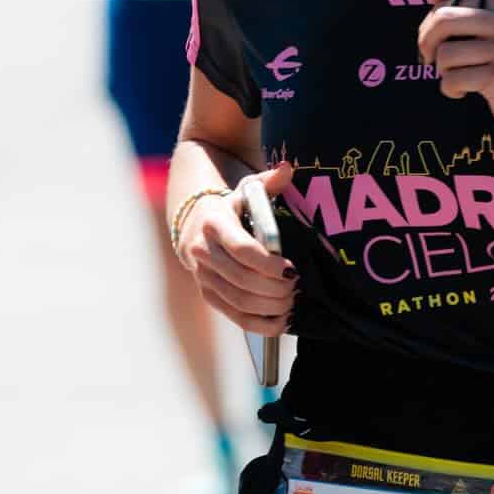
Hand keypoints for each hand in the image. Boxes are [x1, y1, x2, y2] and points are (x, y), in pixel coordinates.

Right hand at [176, 163, 297, 334]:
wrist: (196, 223)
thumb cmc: (233, 207)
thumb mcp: (247, 191)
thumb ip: (269, 182)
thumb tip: (288, 169)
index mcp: (214, 223)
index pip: (242, 249)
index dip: (268, 264)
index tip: (292, 270)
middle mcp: (203, 251)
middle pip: (242, 279)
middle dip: (274, 288)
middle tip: (297, 287)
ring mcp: (203, 276)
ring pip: (239, 300)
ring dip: (270, 306)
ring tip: (292, 302)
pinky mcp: (208, 295)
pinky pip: (234, 316)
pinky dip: (260, 324)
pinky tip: (281, 321)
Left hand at [417, 0, 493, 155]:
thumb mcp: (489, 33)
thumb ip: (459, 8)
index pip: (449, 3)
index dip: (432, 24)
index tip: (439, 43)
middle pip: (443, 20)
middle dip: (426, 42)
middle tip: (429, 60)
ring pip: (444, 53)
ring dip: (442, 71)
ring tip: (458, 77)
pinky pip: (452, 79)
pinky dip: (450, 89)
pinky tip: (464, 92)